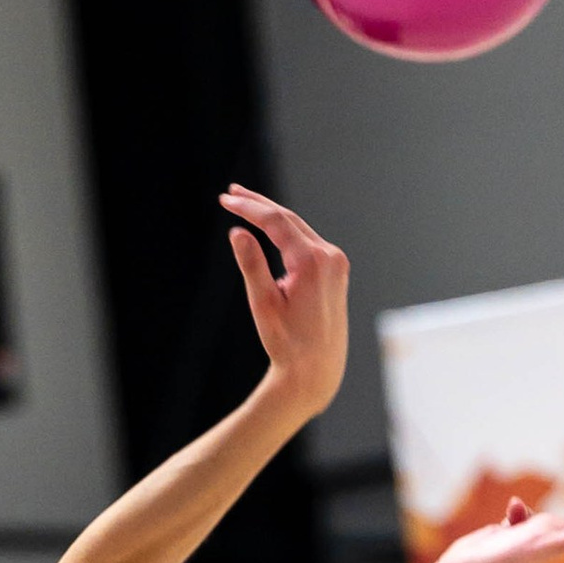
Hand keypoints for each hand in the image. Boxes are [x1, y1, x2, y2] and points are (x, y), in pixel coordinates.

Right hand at [221, 188, 348, 415]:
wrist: (317, 370)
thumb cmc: (286, 343)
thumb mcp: (263, 304)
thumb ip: (251, 265)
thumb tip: (237, 232)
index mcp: (311, 262)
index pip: (276, 222)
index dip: (249, 207)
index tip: (226, 199)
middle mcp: (329, 257)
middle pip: (289, 219)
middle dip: (259, 204)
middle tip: (232, 192)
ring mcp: (336, 263)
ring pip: (299, 229)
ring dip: (272, 217)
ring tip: (246, 204)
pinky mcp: (337, 270)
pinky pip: (308, 242)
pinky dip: (287, 232)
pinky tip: (270, 228)